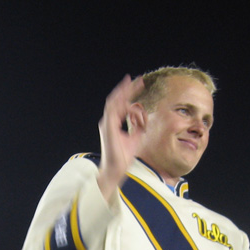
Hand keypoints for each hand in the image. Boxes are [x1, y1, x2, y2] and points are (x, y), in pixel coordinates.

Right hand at [97, 75, 147, 202]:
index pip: (122, 104)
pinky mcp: (107, 127)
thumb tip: (143, 120)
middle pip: (118, 99)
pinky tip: (131, 101)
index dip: (130, 94)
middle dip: (127, 88)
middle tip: (138, 79)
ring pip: (115, 102)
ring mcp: (107, 123)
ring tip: (133, 83)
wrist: (115, 170)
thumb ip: (138, 127)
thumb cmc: (123, 157)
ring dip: (124, 92)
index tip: (139, 85)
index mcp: (113, 122)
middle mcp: (108, 121)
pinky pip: (114, 110)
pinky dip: (123, 105)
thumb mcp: (135, 138)